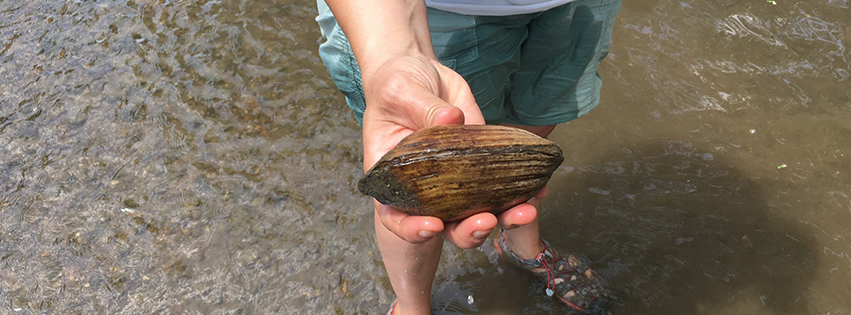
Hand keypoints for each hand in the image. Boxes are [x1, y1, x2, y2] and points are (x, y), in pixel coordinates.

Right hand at [361, 55, 540, 247]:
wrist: (421, 72)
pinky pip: (500, 184)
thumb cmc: (397, 85)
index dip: (413, 229)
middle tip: (487, 220)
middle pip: (444, 224)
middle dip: (468, 230)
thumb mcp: (402, 92)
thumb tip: (452, 120)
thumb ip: (424, 109)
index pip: (395, 216)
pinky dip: (521, 191)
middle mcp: (424, 187)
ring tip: (525, 211)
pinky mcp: (480, 162)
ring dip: (502, 218)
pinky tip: (539, 188)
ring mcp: (454, 179)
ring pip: (476, 212)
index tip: (435, 225)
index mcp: (394, 178)